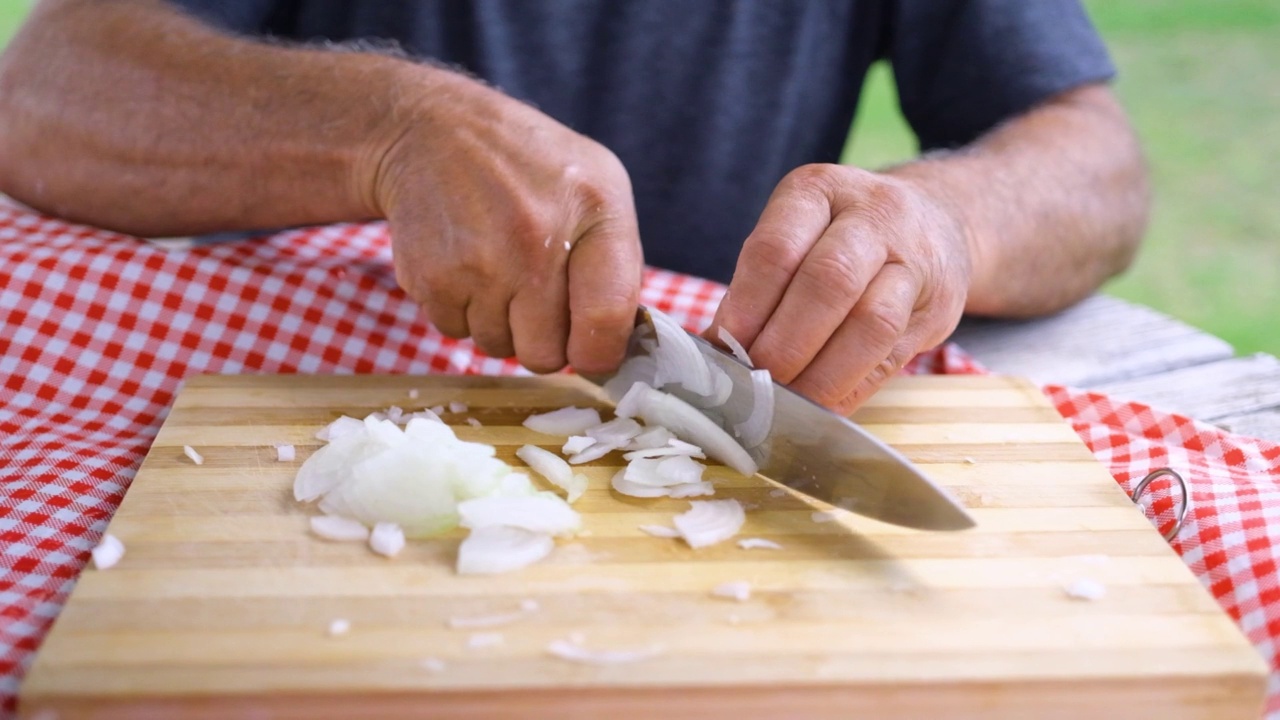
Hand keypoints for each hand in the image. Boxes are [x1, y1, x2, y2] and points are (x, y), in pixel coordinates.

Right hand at [370, 71, 642, 373]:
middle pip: (545, 355)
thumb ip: (619, 267)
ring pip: (498, 348)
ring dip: (501, 324)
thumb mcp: (600, 189)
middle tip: (537, 296)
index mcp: (594, 212)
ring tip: (498, 268)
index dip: (599, 353)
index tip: (592, 350)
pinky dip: (462, 310)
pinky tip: (466, 263)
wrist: (436, 130)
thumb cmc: (533, 169)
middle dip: (544, 340)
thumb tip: (613, 348)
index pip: (606, 321)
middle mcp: (535, 239)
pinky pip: (456, 332)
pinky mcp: (431, 277)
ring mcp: (478, 262)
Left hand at [707, 164, 970, 413]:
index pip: (778, 248)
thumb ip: (758, 285)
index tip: (725, 347)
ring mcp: (915, 260)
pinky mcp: (938, 308)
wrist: (937, 222)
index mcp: (819, 191)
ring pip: (872, 322)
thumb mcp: (797, 233)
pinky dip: (852, 389)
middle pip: (829, 281)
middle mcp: (875, 215)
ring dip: (823, 374)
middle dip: (785, 343)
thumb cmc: (841, 235)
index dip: (748, 305)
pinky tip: (822, 409)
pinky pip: (893, 356)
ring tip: (787, 403)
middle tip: (755, 382)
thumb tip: (714, 350)